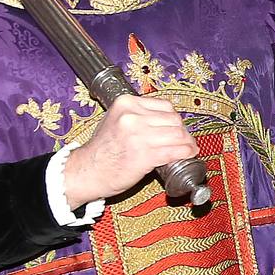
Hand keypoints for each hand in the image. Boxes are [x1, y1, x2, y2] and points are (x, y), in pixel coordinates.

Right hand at [64, 95, 197, 208]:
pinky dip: (186, 153)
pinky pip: (175, 150)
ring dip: (187, 143)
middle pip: (174, 120)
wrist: (86, 171)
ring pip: (178, 134)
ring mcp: (138, 135)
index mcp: (126, 103)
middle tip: (185, 141)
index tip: (177, 128)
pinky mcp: (145, 155)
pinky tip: (187, 155)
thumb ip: (138, 115)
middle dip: (183, 131)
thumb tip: (168, 119)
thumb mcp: (115, 120)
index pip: (165, 106)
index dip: (175, 119)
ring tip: (188, 148)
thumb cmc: (102, 150)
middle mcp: (132, 116)